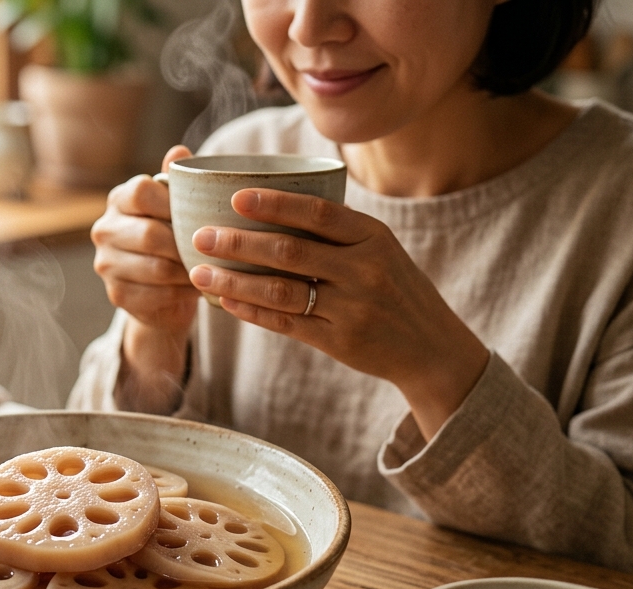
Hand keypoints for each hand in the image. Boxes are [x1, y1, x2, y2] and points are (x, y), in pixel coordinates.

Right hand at [91, 145, 198, 412]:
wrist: (161, 290)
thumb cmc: (173, 237)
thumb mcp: (177, 208)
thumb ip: (178, 182)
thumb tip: (179, 150)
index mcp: (118, 199)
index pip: (141, 192)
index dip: (173, 204)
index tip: (198, 215)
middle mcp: (104, 230)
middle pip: (149, 235)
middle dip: (186, 244)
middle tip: (213, 249)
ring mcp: (106, 264)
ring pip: (156, 269)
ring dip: (188, 271)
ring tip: (210, 269)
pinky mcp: (116, 295)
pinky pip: (156, 295)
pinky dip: (181, 293)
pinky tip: (196, 288)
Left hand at [187, 188, 489, 438]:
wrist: (432, 346)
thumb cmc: (395, 287)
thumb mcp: (381, 249)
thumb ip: (337, 231)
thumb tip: (271, 202)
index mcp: (374, 237)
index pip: (319, 213)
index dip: (276, 204)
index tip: (236, 197)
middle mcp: (365, 270)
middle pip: (291, 252)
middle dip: (239, 243)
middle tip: (200, 236)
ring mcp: (352, 308)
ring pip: (282, 291)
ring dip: (236, 281)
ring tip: (199, 272)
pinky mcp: (339, 340)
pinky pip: (287, 323)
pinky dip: (252, 311)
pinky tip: (225, 301)